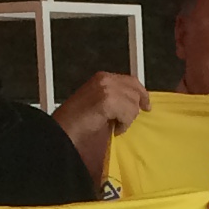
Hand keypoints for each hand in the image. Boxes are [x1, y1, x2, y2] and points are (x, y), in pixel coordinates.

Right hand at [55, 71, 149, 186]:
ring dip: (127, 119)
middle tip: (125, 122)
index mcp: (102, 78)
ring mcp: (106, 88)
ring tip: (113, 126)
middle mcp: (104, 79)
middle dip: (133, 109)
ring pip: (133, 103)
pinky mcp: (107, 100)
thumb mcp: (99, 104)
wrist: (63, 131)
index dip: (141, 93)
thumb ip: (116, 98)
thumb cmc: (77, 122)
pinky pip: (128, 113)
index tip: (146, 105)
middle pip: (135, 90)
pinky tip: (113, 129)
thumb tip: (135, 104)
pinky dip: (123, 125)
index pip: (131, 80)